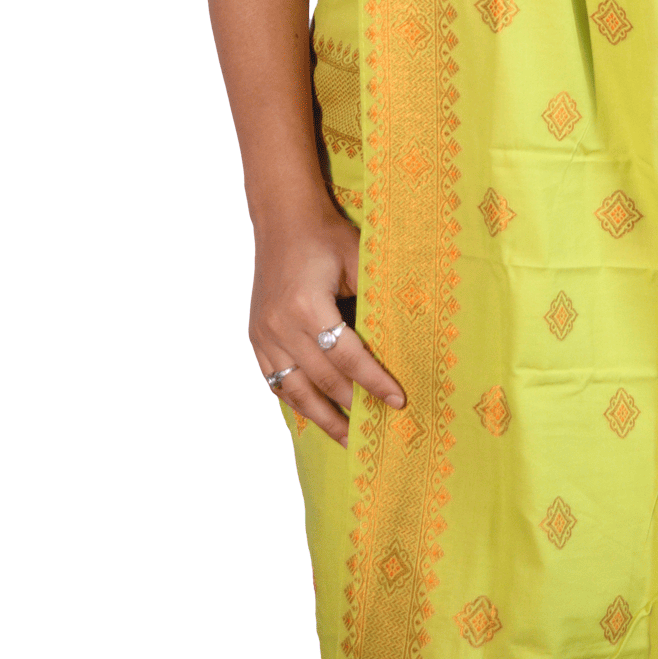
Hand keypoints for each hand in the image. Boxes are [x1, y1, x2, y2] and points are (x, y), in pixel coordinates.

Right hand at [250, 204, 404, 445]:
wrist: (284, 219)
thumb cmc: (327, 236)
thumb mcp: (359, 261)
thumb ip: (374, 301)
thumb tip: (401, 343)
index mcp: (307, 306)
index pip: (347, 357)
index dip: (374, 381)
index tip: (398, 400)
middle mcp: (280, 325)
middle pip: (323, 379)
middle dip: (354, 405)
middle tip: (378, 426)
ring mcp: (263, 334)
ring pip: (295, 390)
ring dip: (323, 417)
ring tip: (348, 438)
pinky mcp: (256, 338)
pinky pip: (276, 381)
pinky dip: (297, 401)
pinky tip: (316, 414)